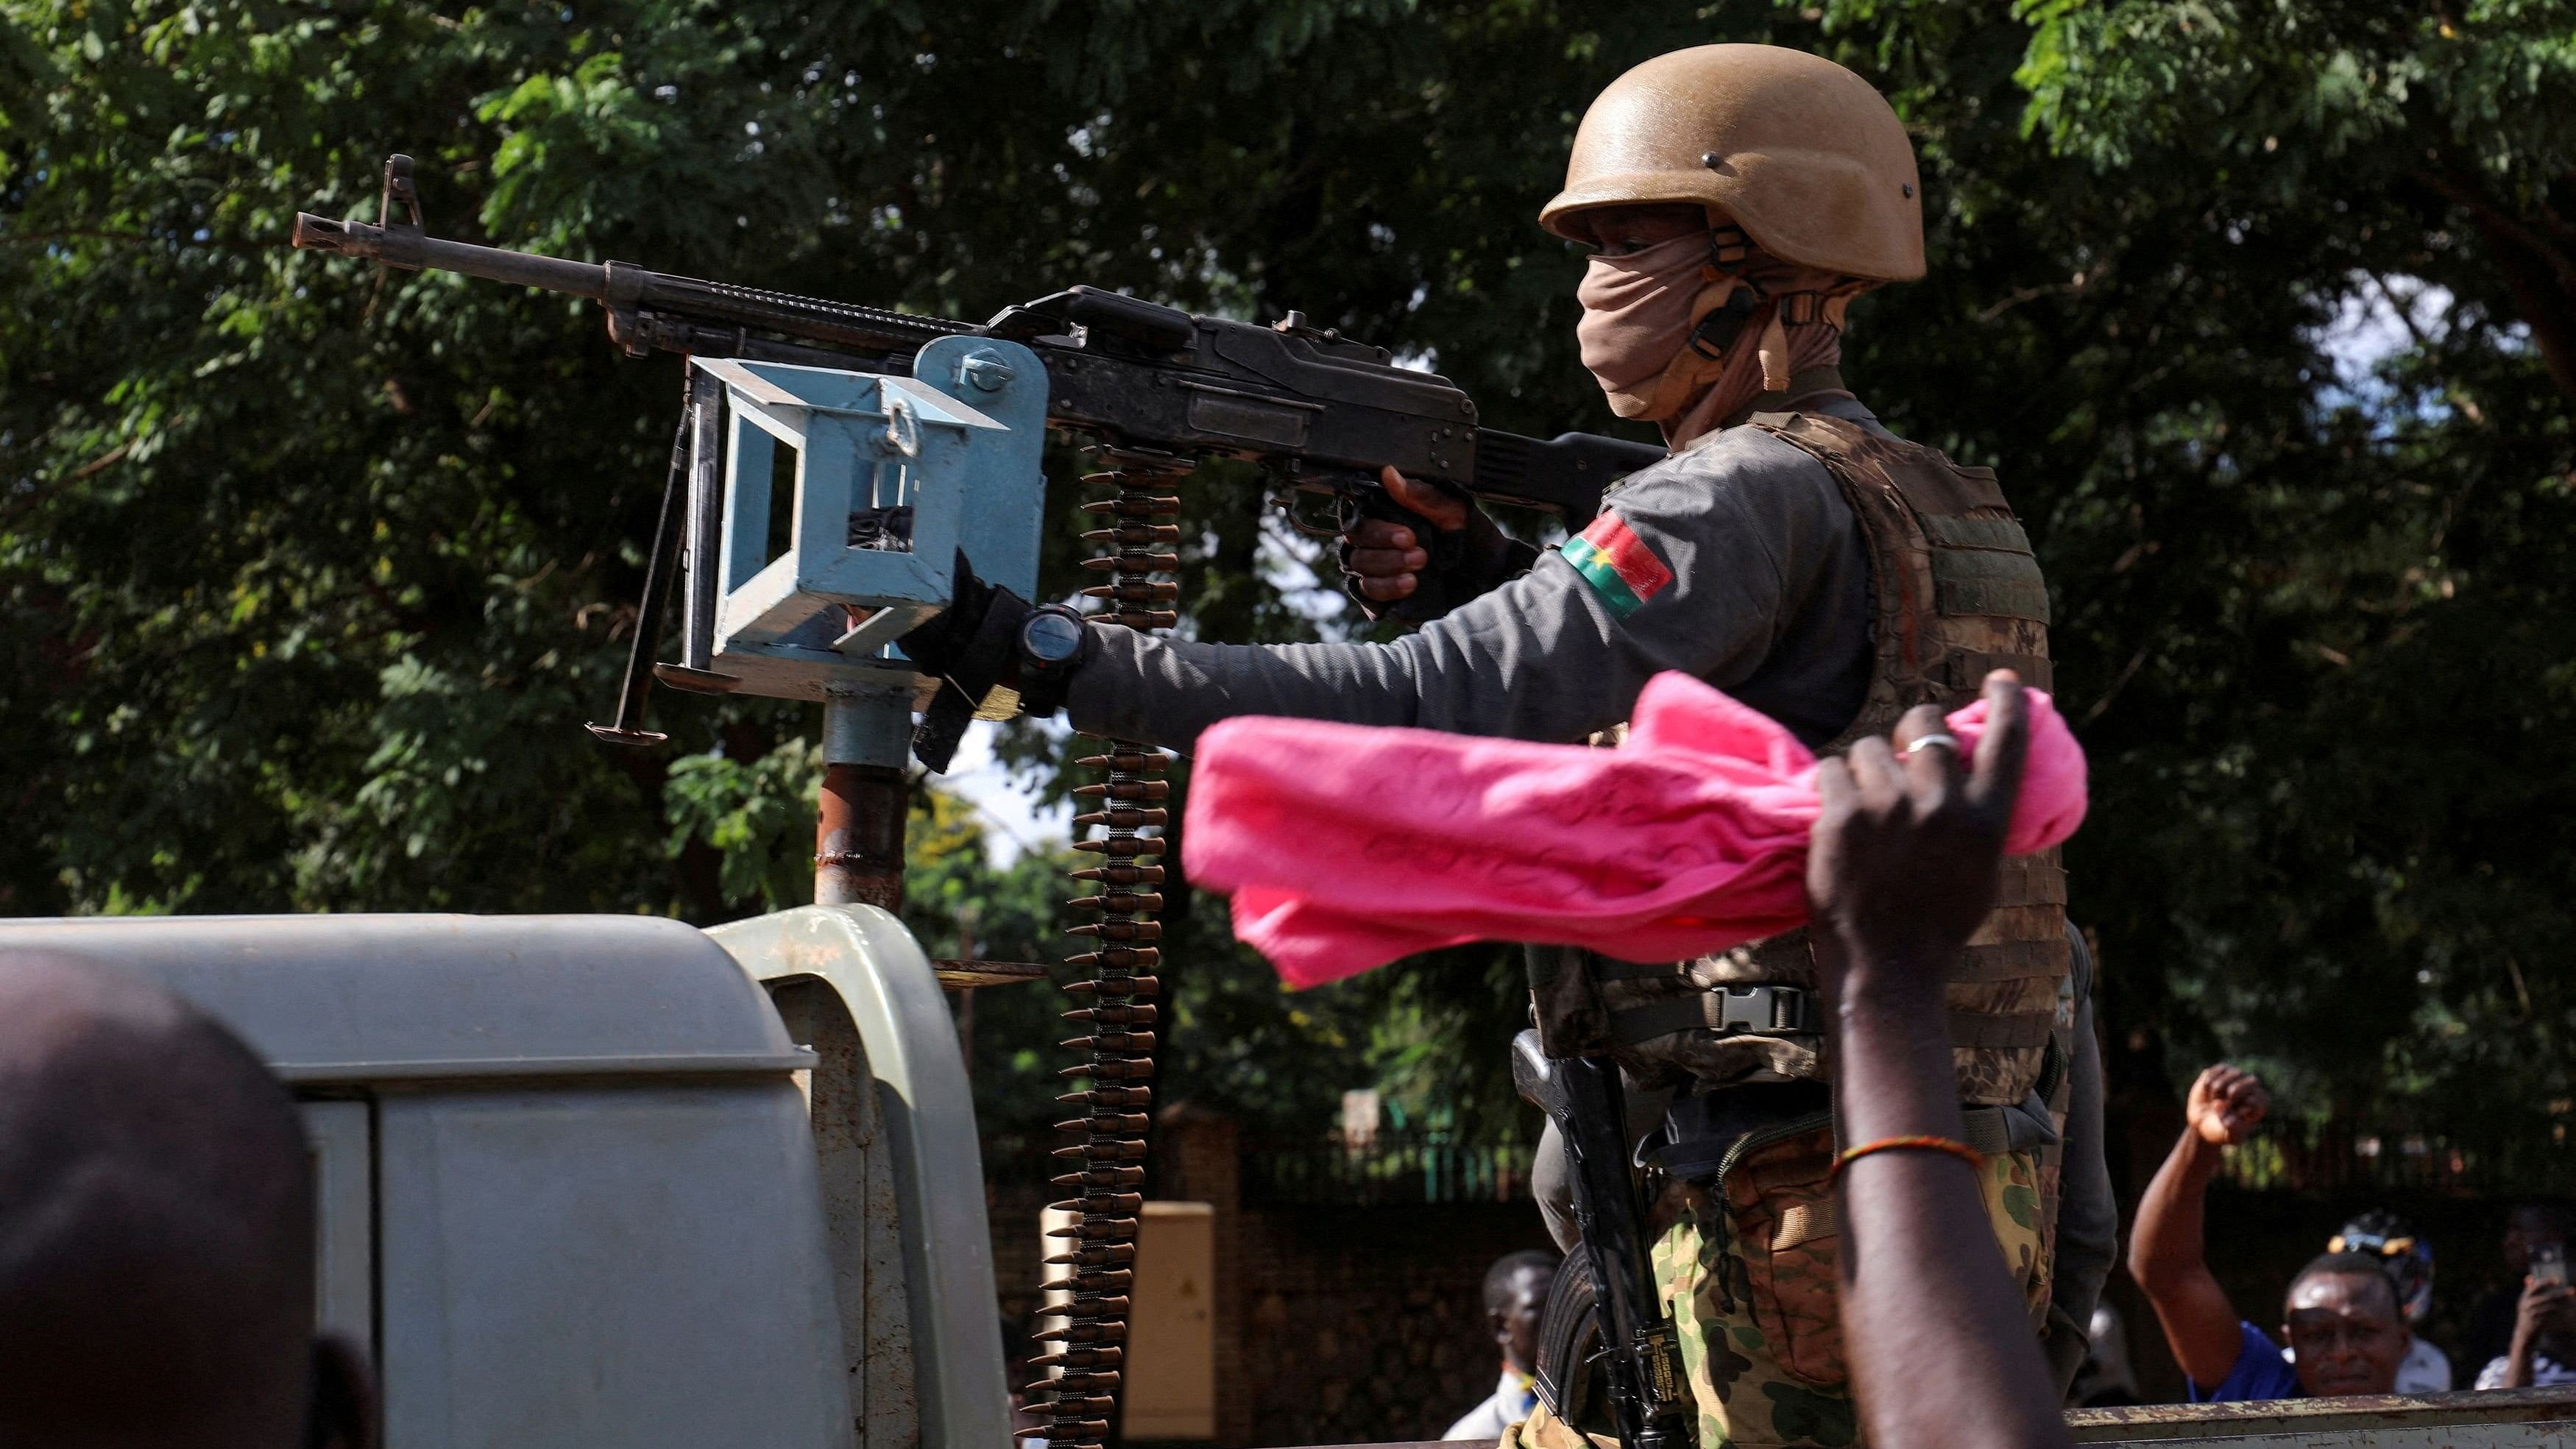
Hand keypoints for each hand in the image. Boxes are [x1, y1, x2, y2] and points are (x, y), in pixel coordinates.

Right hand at [1341, 466, 1474, 604]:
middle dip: (1385, 552)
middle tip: (1420, 554)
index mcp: (1390, 520)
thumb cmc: (1474, 540)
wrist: (1493, 576)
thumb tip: (1389, 474)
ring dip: (1387, 570)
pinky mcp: (1386, 601)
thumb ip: (1420, 496)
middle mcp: (1380, 546)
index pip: (1361, 521)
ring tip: (1418, 571)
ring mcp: (1381, 574)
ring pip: (1359, 570)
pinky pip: (1368, 598)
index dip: (1378, 529)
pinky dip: (1386, 591)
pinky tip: (1409, 586)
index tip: (1407, 534)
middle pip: (1355, 546)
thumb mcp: (1454, 512)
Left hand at [1806, 671, 2028, 996]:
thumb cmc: (1936, 925)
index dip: (2007, 700)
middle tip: (1901, 746)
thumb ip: (1976, 822)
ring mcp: (1888, 808)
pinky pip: (1830, 770)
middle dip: (1910, 728)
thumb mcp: (1981, 872)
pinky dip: (1830, 786)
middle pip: (1922, 724)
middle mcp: (1941, 805)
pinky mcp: (1841, 817)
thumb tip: (1969, 777)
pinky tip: (1835, 813)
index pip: (2006, 740)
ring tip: (1864, 803)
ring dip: (1864, 767)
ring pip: (1869, 747)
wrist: (1886, 967)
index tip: (2002, 679)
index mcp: (1986, 819)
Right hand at [2183, 1065, 2268, 1146]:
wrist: (2204, 1123)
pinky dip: (2206, 1086)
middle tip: (2222, 1108)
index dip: (2238, 1111)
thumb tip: (2220, 1105)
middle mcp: (2252, 1086)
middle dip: (2227, 1101)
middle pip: (2240, 1087)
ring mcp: (2236, 1075)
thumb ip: (2232, 1127)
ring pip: (2222, 1081)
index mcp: (2260, 1102)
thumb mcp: (2231, 1136)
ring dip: (2214, 1096)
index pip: (2255, 1101)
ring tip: (2215, 1102)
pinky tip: (2209, 1092)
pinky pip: (2210, 1074)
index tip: (2234, 1117)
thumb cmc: (2222, 1130)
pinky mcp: (2220, 1069)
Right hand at [2517, 1277, 2575, 1340]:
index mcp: (2525, 1297)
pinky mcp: (2538, 1322)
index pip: (2536, 1285)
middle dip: (2562, 1293)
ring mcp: (2533, 1313)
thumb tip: (2530, 1277)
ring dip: (2565, 1305)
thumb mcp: (2524, 1302)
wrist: (2524, 1334)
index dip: (2547, 1281)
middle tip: (2573, 1290)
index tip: (2558, 1280)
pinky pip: (2553, 1317)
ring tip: (2573, 1304)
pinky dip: (2561, 1315)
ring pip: (2553, 1306)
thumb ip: (2528, 1290)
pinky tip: (2569, 1314)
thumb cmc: (2527, 1315)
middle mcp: (2527, 1304)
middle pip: (2549, 1296)